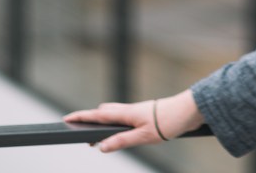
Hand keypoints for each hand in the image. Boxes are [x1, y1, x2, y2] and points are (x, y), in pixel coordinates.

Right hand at [63, 90, 204, 152]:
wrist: (190, 110)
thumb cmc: (169, 121)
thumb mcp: (143, 136)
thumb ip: (122, 141)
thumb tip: (101, 146)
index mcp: (126, 113)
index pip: (98, 114)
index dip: (81, 116)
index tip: (66, 118)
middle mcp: (130, 109)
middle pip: (104, 112)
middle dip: (90, 119)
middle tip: (78, 129)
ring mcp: (138, 110)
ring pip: (115, 113)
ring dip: (103, 121)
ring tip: (95, 133)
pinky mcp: (146, 114)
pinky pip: (124, 116)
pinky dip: (115, 122)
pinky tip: (119, 130)